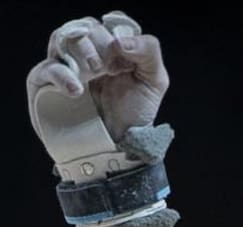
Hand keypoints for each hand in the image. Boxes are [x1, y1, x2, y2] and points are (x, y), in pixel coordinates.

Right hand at [26, 12, 167, 146]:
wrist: (118, 144)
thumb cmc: (134, 113)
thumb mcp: (154, 82)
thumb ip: (148, 52)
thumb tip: (120, 40)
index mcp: (113, 48)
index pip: (109, 23)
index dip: (117, 31)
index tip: (126, 54)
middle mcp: (88, 52)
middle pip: (87, 27)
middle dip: (101, 45)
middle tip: (111, 69)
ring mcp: (66, 64)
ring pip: (64, 38)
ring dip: (83, 52)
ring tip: (95, 73)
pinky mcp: (46, 82)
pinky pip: (47, 68)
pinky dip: (62, 75)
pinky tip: (77, 89)